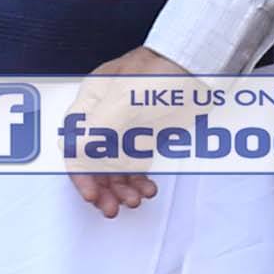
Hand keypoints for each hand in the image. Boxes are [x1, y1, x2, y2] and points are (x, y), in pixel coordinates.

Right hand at [75, 44, 183, 217]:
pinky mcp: (147, 136)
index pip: (74, 146)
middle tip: (112, 206)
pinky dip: (139, 181)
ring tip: (134, 200)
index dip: (80, 173)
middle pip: (92, 162)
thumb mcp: (126, 99)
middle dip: (101, 187)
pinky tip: (147, 188)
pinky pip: (136, 166)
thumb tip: (75, 152)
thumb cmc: (162, 71)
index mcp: (91, 104)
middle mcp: (105, 118)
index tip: (92, 194)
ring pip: (115, 168)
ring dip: (121, 188)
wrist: (199, 66)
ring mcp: (127, 128)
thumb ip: (99, 127)